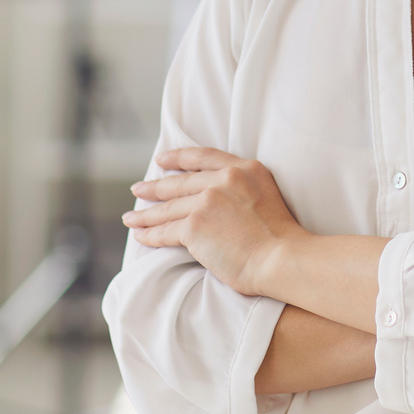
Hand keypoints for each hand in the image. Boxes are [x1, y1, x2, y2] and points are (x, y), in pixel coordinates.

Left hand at [125, 149, 304, 296]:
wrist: (282, 257)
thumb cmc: (281, 238)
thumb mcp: (266, 195)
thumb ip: (242, 189)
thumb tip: (218, 201)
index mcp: (244, 169)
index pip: (203, 156)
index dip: (178, 158)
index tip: (162, 160)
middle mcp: (224, 179)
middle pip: (180, 183)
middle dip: (155, 187)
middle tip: (138, 189)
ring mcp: (207, 201)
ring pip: (169, 208)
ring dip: (146, 214)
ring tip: (131, 217)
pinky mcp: (195, 226)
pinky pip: (165, 231)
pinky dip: (150, 234)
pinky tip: (140, 235)